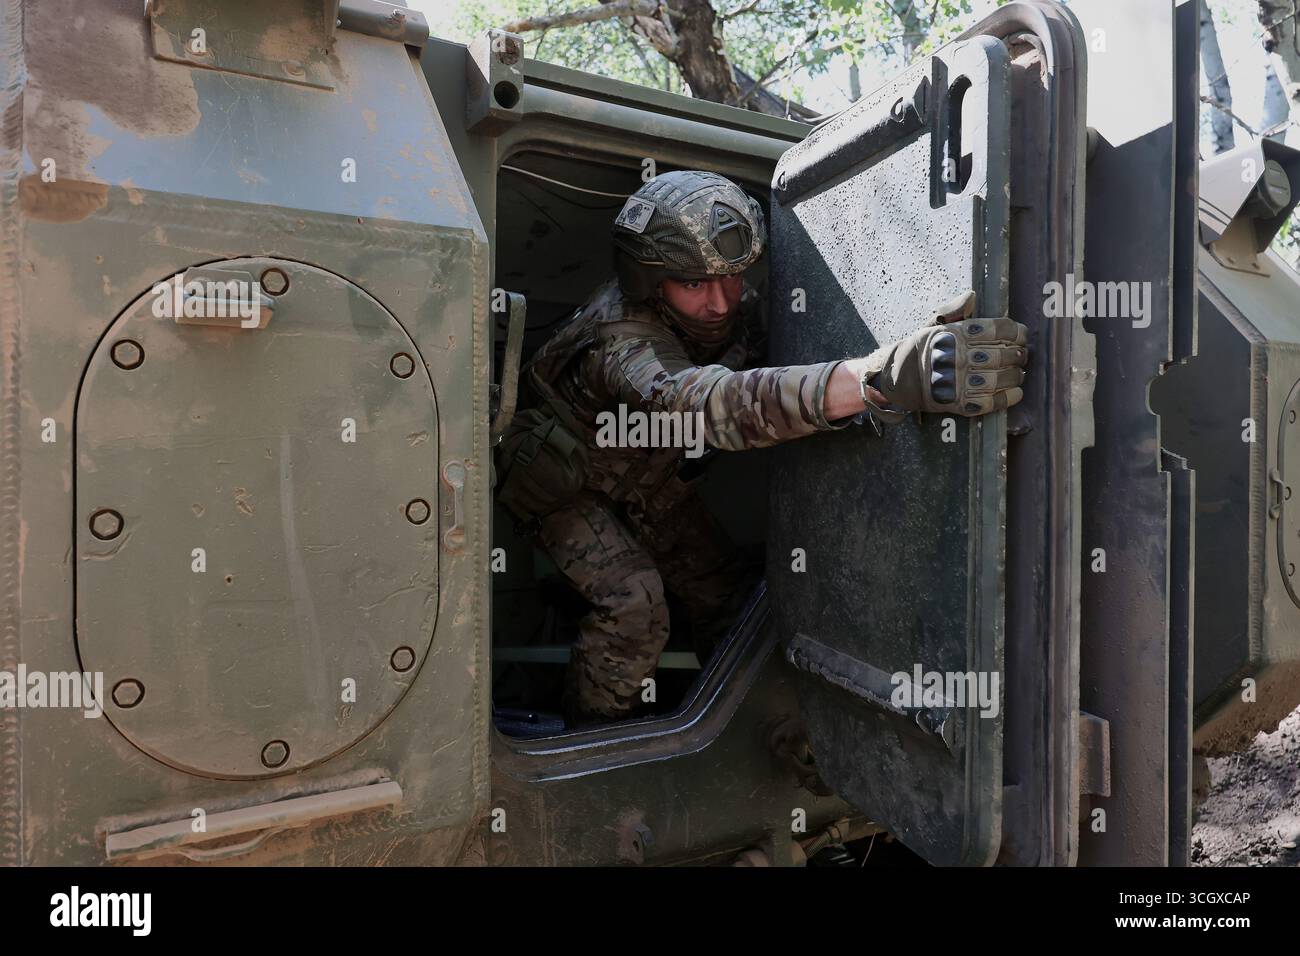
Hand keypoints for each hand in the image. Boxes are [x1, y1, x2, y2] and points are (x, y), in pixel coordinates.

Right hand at [860, 291, 1028, 417]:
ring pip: (1001, 378)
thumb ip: (954, 311)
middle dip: (1019, 355)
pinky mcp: (959, 403)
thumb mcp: (933, 324)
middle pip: (1004, 354)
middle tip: (1022, 355)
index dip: (1016, 332)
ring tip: (1018, 373)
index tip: (1021, 335)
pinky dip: (1008, 397)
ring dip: (1016, 375)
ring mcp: (960, 382)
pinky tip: (1015, 392)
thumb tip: (972, 296)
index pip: (999, 330)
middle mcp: (960, 357)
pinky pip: (991, 401)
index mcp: (957, 335)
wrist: (898, 378)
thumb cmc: (920, 349)